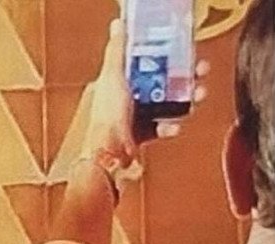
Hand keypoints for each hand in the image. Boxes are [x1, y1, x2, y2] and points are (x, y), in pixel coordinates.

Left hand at [84, 19, 207, 165]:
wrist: (108, 154)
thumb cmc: (106, 117)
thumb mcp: (112, 76)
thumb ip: (117, 50)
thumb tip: (118, 25)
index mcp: (119, 80)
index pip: (147, 62)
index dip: (167, 55)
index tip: (184, 50)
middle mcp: (127, 97)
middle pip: (162, 82)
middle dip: (185, 77)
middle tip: (200, 72)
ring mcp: (134, 116)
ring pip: (166, 104)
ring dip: (185, 100)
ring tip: (198, 96)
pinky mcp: (140, 135)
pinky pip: (160, 127)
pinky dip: (169, 126)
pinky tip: (172, 125)